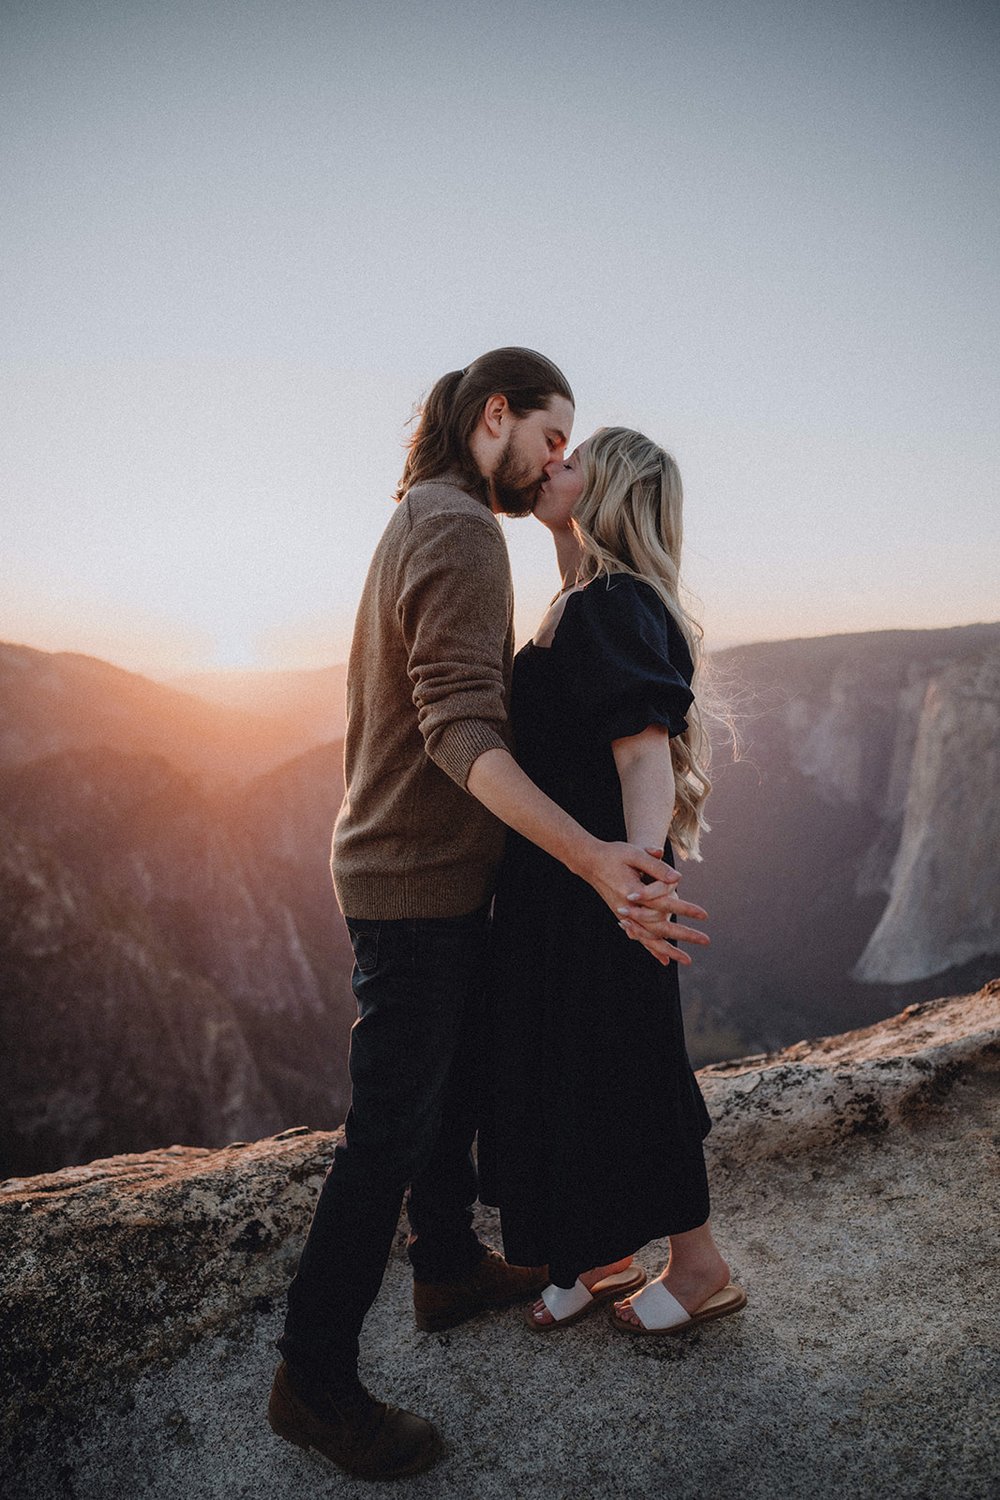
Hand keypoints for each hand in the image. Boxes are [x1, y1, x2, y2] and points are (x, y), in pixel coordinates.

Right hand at [616, 846, 708, 966]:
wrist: (590, 861)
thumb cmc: (614, 855)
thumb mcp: (634, 854)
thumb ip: (655, 866)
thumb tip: (677, 878)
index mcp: (632, 892)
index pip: (663, 903)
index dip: (684, 908)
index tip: (704, 915)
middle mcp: (628, 909)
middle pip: (659, 927)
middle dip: (684, 935)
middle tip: (706, 941)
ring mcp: (625, 916)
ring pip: (648, 938)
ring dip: (668, 950)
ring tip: (687, 960)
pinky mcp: (623, 918)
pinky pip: (639, 937)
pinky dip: (652, 949)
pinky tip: (664, 961)